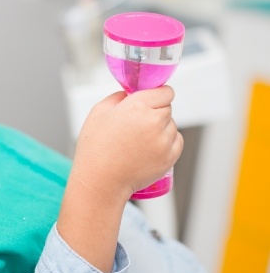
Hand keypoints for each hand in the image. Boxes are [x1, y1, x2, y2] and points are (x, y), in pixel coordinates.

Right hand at [72, 86, 182, 202]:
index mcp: (137, 106)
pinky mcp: (170, 157)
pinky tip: (149, 148)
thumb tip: (130, 94)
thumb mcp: (98, 112)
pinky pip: (177, 142)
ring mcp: (164, 140)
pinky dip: (167, 143)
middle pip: (167, 108)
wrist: (101, 180)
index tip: (150, 100)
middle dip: (155, 112)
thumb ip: (118, 97)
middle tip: (137, 123)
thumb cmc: (95, 147)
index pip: (165, 92)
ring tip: (140, 139)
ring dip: (161, 128)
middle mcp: (154, 121)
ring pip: (172, 125)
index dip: (157, 95)